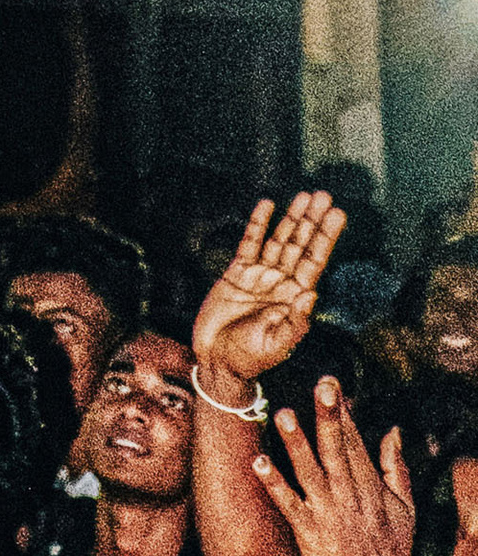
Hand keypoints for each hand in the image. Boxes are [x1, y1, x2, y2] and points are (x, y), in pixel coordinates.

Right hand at [193, 192, 345, 389]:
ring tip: (305, 196)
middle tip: (325, 196)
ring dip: (292, 217)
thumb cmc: (251, 357)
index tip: (338, 215)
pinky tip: (267, 204)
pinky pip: (249, 242)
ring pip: (279, 239)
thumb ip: (296, 322)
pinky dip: (258, 223)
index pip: (315, 262)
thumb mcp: (278, 345)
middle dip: (313, 221)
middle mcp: (281, 282)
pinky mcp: (237, 272)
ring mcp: (259, 275)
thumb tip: (311, 293)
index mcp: (295, 299)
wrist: (217, 359)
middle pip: (300, 244)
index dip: (326, 238)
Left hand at [255, 376, 420, 555]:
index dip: (342, 413)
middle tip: (321, 385)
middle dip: (329, 418)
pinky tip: (258, 463)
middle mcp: (349, 496)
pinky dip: (275, 484)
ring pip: (310, 472)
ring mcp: (329, 514)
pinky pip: (290, 505)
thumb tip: (393, 430)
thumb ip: (396, 466)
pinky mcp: (311, 535)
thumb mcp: (405, 508)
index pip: (354, 443)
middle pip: (337, 450)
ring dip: (296, 444)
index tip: (331, 382)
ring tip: (282, 414)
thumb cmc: (393, 553)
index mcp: (369, 487)